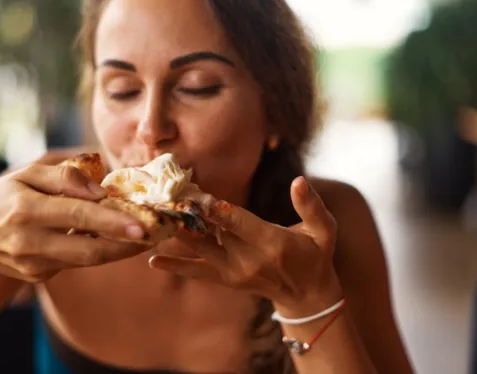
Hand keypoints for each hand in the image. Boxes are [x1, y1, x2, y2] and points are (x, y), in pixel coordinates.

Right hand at [0, 160, 150, 282]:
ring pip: (87, 259)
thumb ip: (63, 177)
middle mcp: (29, 241)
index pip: (76, 214)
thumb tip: (100, 190)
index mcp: (24, 209)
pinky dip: (100, 250)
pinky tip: (118, 239)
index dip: (111, 220)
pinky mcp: (39, 277)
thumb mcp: (25, 175)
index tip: (141, 224)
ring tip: (146, 235)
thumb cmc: (2, 199)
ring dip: (120, 249)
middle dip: (126, 244)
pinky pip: (77, 262)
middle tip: (157, 234)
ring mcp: (34, 264)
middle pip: (88, 248)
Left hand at [149, 177, 342, 315]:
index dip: (219, 210)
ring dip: (178, 233)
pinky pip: (197, 273)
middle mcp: (248, 260)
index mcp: (272, 244)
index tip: (198, 196)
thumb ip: (311, 206)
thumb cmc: (316, 255)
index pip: (240, 223)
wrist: (307, 296)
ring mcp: (234, 273)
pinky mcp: (226, 280)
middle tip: (165, 198)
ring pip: (200, 250)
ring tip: (155, 217)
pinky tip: (152, 260)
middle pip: (213, 234)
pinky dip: (175, 266)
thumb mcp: (324, 230)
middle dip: (189, 215)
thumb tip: (299, 180)